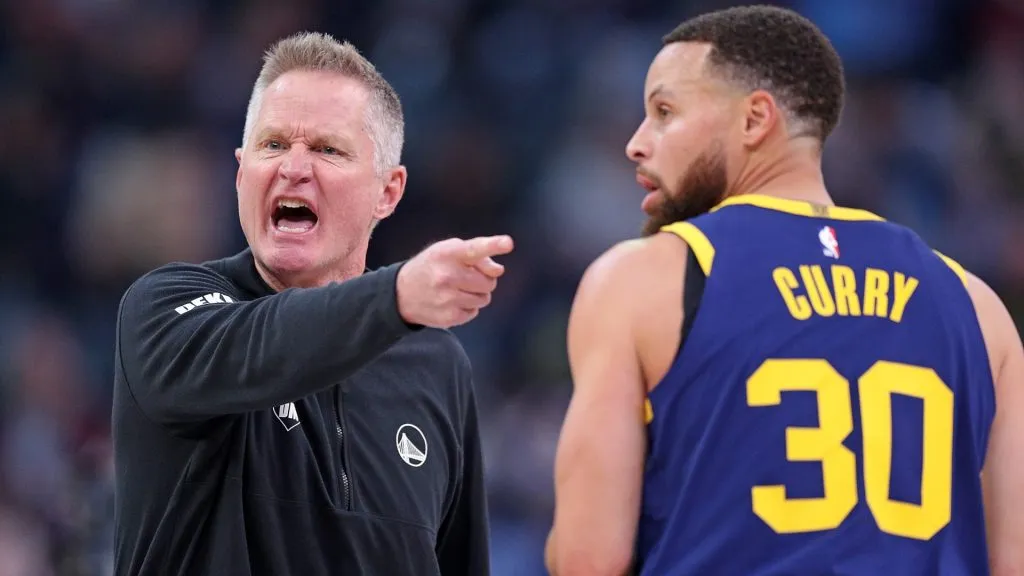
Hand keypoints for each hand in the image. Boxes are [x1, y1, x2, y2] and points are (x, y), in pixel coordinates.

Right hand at [396, 235, 513, 327]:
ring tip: (459, 289)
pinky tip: (453, 301)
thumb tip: (498, 270)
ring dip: (477, 294)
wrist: (400, 294)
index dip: (493, 245)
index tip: (508, 243)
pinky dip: (468, 307)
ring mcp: (448, 298)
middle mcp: (447, 275)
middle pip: (489, 281)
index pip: (475, 248)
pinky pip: (474, 312)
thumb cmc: (431, 267)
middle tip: (468, 278)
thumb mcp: (447, 251)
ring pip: (485, 298)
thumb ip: (476, 255)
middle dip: (484, 280)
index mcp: (447, 254)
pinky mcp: (449, 316)